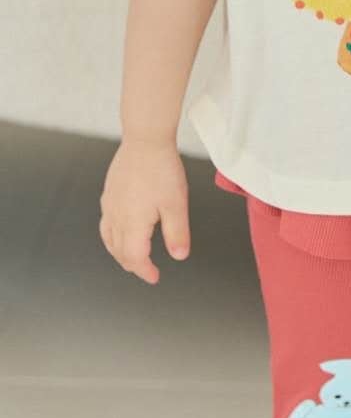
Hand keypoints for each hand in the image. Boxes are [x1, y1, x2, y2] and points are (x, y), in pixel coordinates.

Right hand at [99, 137, 191, 284]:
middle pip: (119, 251)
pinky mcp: (109, 194)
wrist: (145, 140)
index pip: (134, 257)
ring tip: (132, 258)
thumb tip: (179, 256)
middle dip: (132, 265)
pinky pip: (105, 223)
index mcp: (132, 222)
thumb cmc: (161, 169)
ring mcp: (109, 205)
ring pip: (109, 239)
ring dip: (120, 253)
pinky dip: (112, 236)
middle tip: (146, 271)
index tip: (154, 277)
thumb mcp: (176, 204)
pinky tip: (121, 231)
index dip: (144, 271)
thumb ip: (177, 233)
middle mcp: (116, 216)